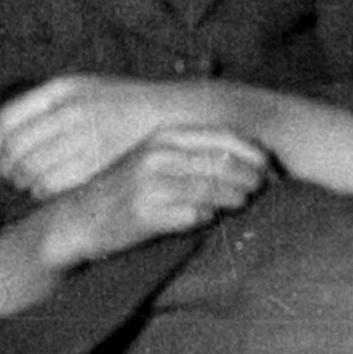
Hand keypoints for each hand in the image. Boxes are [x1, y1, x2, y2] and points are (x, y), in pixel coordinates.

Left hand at [0, 75, 227, 198]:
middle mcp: (69, 112)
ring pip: (30, 168)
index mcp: (62, 90)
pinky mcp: (94, 164)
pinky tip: (42, 190)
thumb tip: (7, 129)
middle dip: (7, 164)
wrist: (169, 115)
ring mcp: (82, 138)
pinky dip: (40, 190)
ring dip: (22, 180)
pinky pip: (51, 184)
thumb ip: (48, 103)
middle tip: (8, 172)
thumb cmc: (123, 104)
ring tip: (25, 183)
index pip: (8, 118)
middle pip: (16, 147)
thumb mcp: (84, 88)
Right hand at [44, 126, 270, 263]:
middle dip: (253, 178)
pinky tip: (210, 217)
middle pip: (224, 163)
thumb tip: (245, 158)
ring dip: (236, 198)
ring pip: (215, 189)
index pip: (224, 137)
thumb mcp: (153, 156)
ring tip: (242, 202)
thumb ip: (191, 152)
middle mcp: (159, 154)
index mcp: (164, 135)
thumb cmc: (126, 188)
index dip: (255, 153)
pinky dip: (209, 217)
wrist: (81, 218)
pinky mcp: (148, 212)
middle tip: (265, 189)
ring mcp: (152, 183)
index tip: (271, 168)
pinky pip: (195, 215)